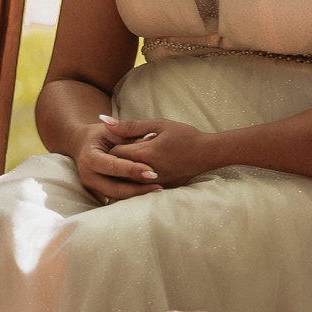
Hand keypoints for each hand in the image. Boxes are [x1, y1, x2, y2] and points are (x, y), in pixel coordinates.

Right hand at [74, 116, 164, 203]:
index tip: (152, 172)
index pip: (112, 166)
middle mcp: (88, 176)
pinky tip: (148, 193)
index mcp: (89, 157)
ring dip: (137, 196)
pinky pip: (116, 199)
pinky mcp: (97, 194)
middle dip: (138, 189)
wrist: (83, 144)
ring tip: (157, 190)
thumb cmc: (102, 135)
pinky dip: (132, 197)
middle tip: (159, 186)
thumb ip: (132, 135)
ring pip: (116, 197)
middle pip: (114, 188)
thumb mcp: (114, 131)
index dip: (132, 170)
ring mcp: (91, 187)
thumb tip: (153, 137)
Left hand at [103, 117, 218, 190]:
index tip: (124, 139)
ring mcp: (153, 184)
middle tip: (128, 149)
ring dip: (126, 172)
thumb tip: (104, 121)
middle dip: (119, 159)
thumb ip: (129, 125)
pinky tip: (140, 173)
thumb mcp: (158, 124)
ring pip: (126, 181)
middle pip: (118, 169)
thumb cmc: (185, 136)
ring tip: (136, 160)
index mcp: (144, 154)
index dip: (116, 144)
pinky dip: (136, 181)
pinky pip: (138, 189)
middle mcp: (146, 173)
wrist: (208, 153)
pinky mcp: (160, 190)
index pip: (114, 153)